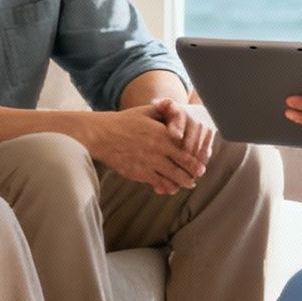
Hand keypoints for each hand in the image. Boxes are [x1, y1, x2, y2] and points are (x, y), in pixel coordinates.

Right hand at [90, 100, 209, 194]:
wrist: (101, 135)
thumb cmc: (124, 122)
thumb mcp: (146, 112)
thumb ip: (163, 113)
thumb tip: (177, 112)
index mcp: (162, 133)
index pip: (187, 148)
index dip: (196, 157)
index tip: (200, 161)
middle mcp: (158, 149)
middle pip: (184, 165)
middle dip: (194, 172)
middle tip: (198, 174)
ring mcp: (149, 162)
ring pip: (174, 177)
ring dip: (184, 182)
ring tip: (188, 183)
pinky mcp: (140, 173)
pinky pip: (159, 183)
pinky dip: (167, 187)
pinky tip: (171, 188)